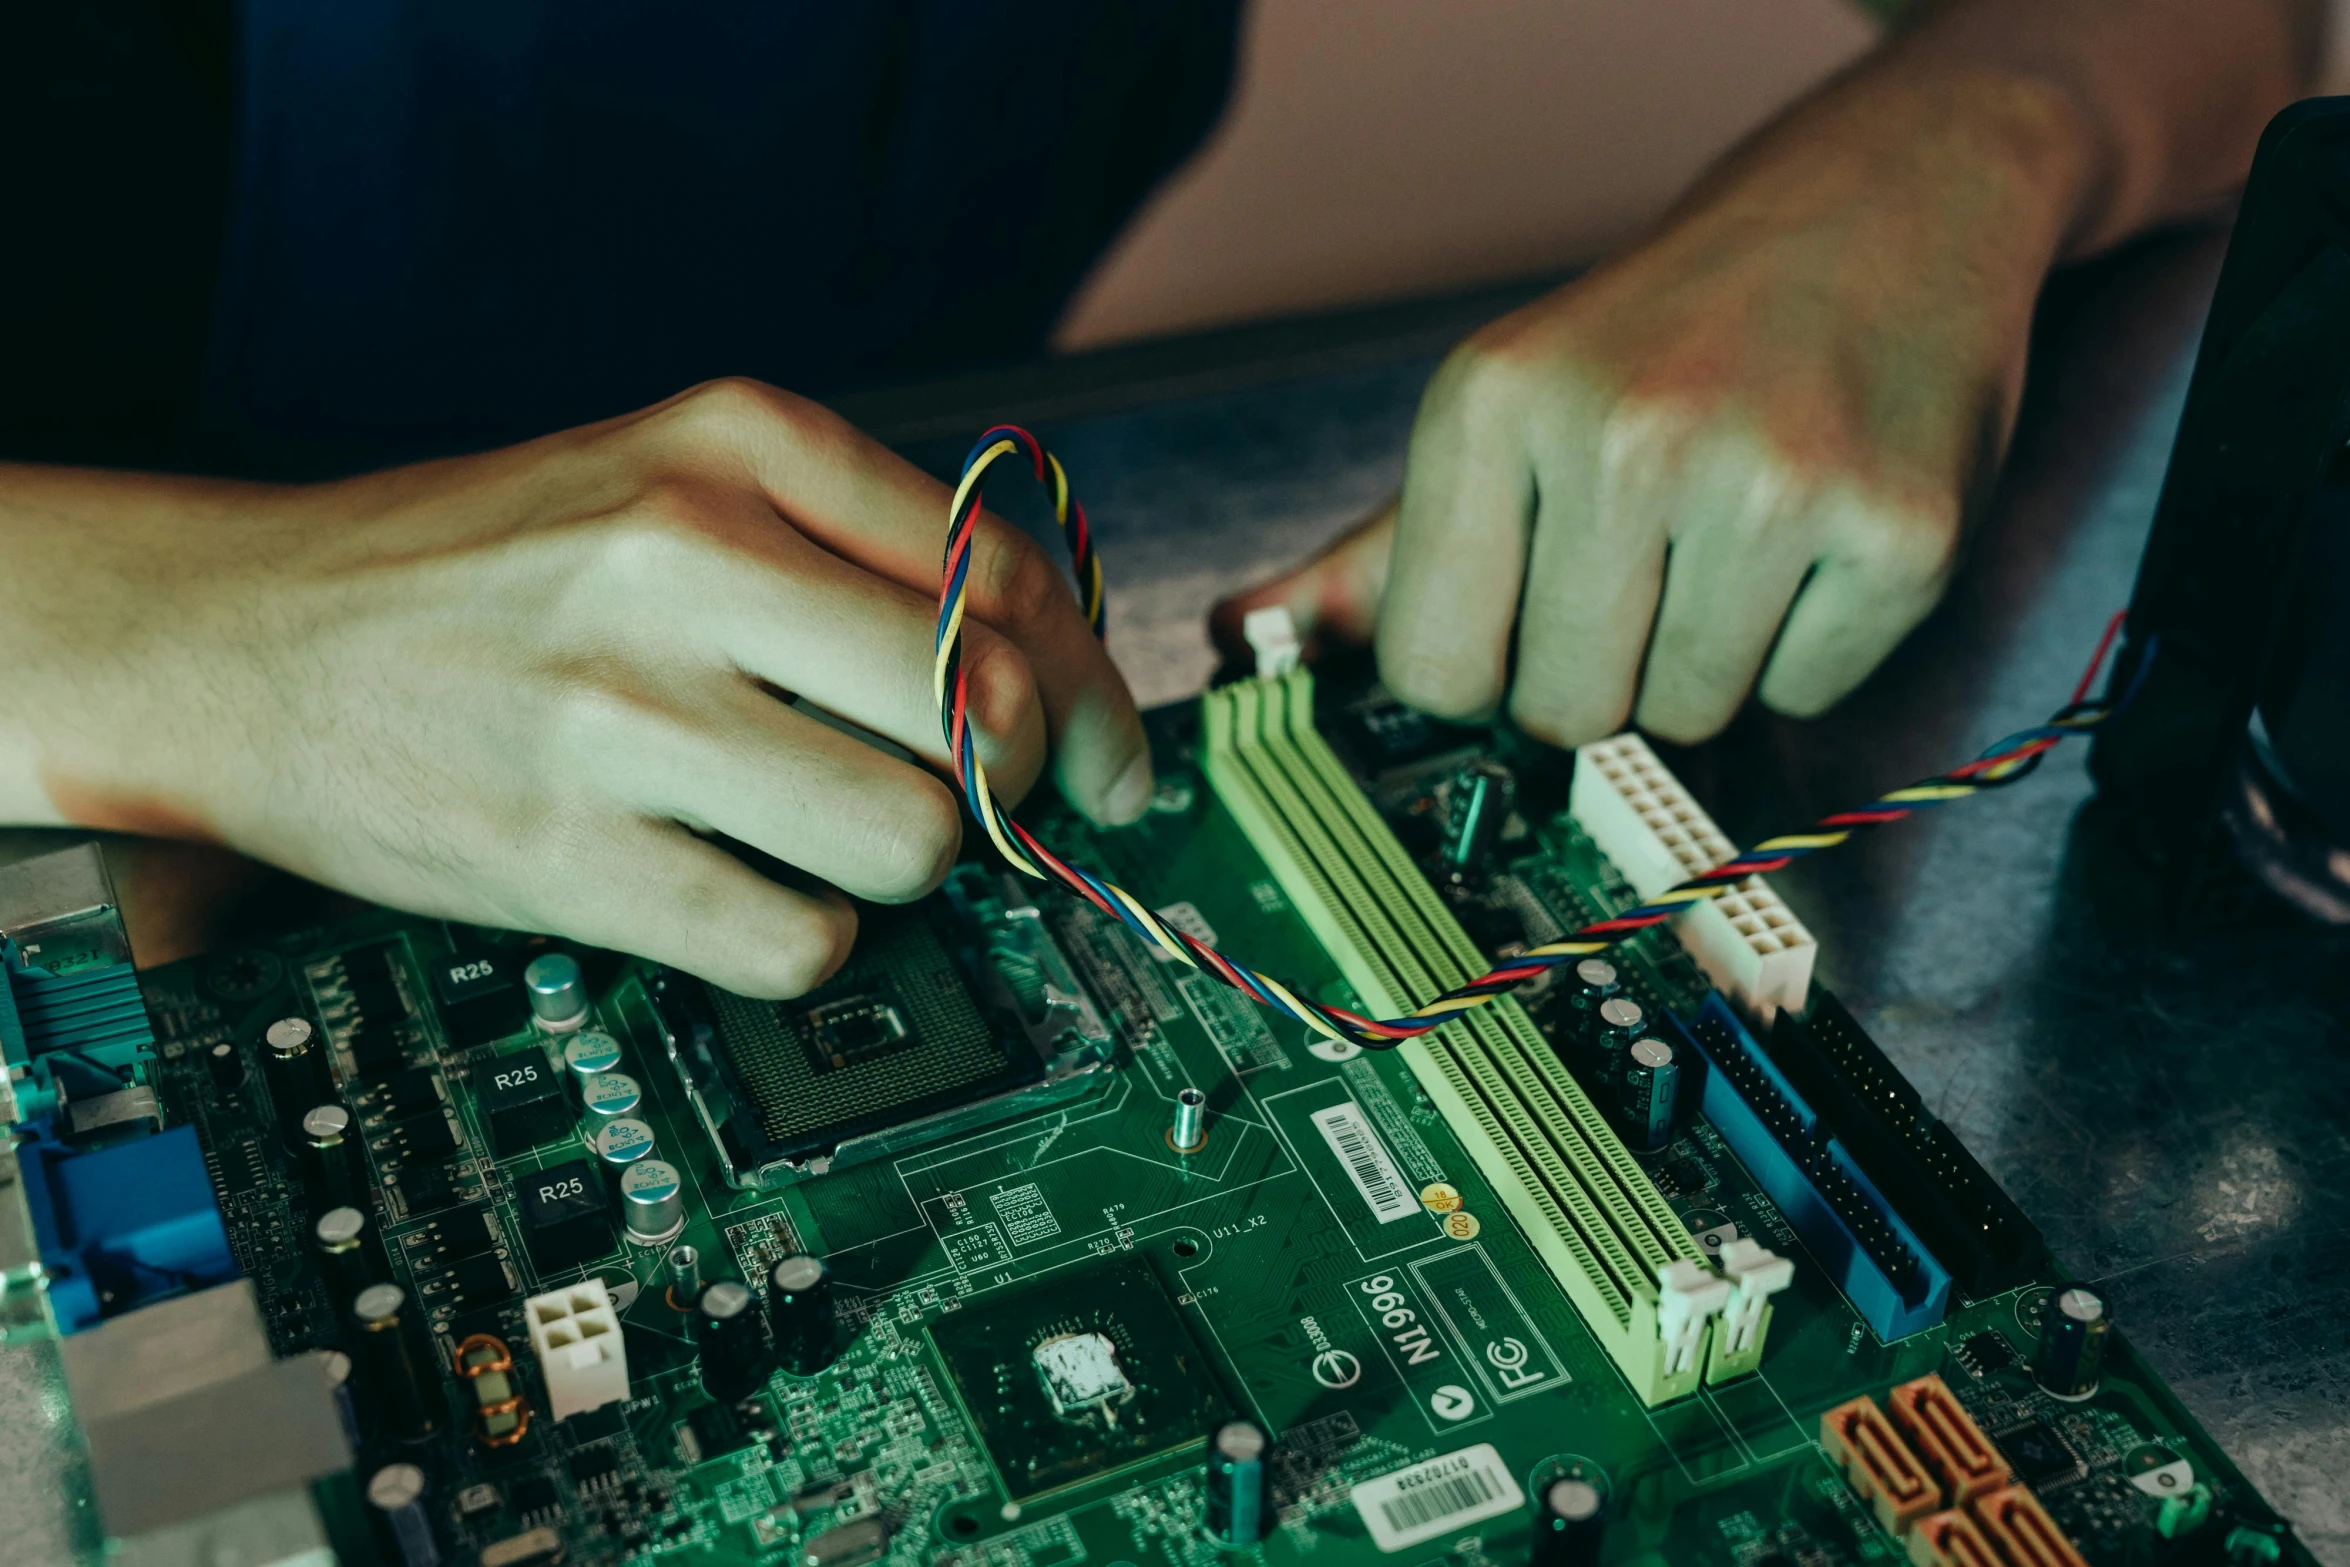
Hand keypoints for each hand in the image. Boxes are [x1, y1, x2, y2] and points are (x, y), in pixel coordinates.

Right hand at [0, 379, 1150, 995]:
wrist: (242, 638)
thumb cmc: (482, 565)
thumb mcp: (663, 474)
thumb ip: (849, 541)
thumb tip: (1050, 673)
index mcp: (733, 443)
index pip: (1008, 574)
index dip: (1096, 692)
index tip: (1112, 759)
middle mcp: (686, 557)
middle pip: (985, 710)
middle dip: (1024, 786)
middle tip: (995, 814)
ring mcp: (623, 712)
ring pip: (915, 837)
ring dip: (908, 866)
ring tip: (832, 842)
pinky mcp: (569, 856)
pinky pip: (799, 940)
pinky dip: (805, 938)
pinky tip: (746, 893)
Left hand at [1217, 66, 2098, 745]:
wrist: (1883, 205)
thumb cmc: (1672, 331)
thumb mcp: (1505, 409)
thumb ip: (1379, 553)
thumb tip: (1239, 640)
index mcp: (1494, 403)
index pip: (1434, 673)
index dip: (1482, 672)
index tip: (1520, 620)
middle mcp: (1625, 435)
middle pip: (1564, 711)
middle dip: (1599, 670)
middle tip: (1645, 562)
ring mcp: (1772, 484)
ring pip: (1689, 715)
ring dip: (1704, 661)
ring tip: (1731, 538)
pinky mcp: (1899, 534)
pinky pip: (1805, 696)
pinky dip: (1806, 648)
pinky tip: (1812, 539)